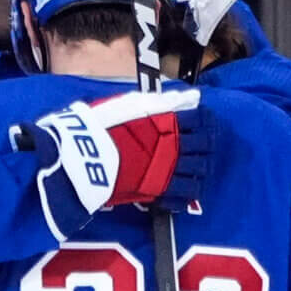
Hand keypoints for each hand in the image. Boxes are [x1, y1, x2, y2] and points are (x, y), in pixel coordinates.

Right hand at [29, 88, 206, 215]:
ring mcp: (168, 169)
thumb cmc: (103, 124)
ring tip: (197, 169)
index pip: (199, 119)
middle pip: (204, 145)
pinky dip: (186, 192)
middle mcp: (173, 145)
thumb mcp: (132, 104)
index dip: (205, 120)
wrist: (84, 154)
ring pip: (198, 171)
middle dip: (207, 145)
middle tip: (206, 147)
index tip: (205, 122)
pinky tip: (184, 192)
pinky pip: (184, 193)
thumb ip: (163, 102)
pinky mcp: (159, 190)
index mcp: (167, 121)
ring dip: (200, 169)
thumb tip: (191, 97)